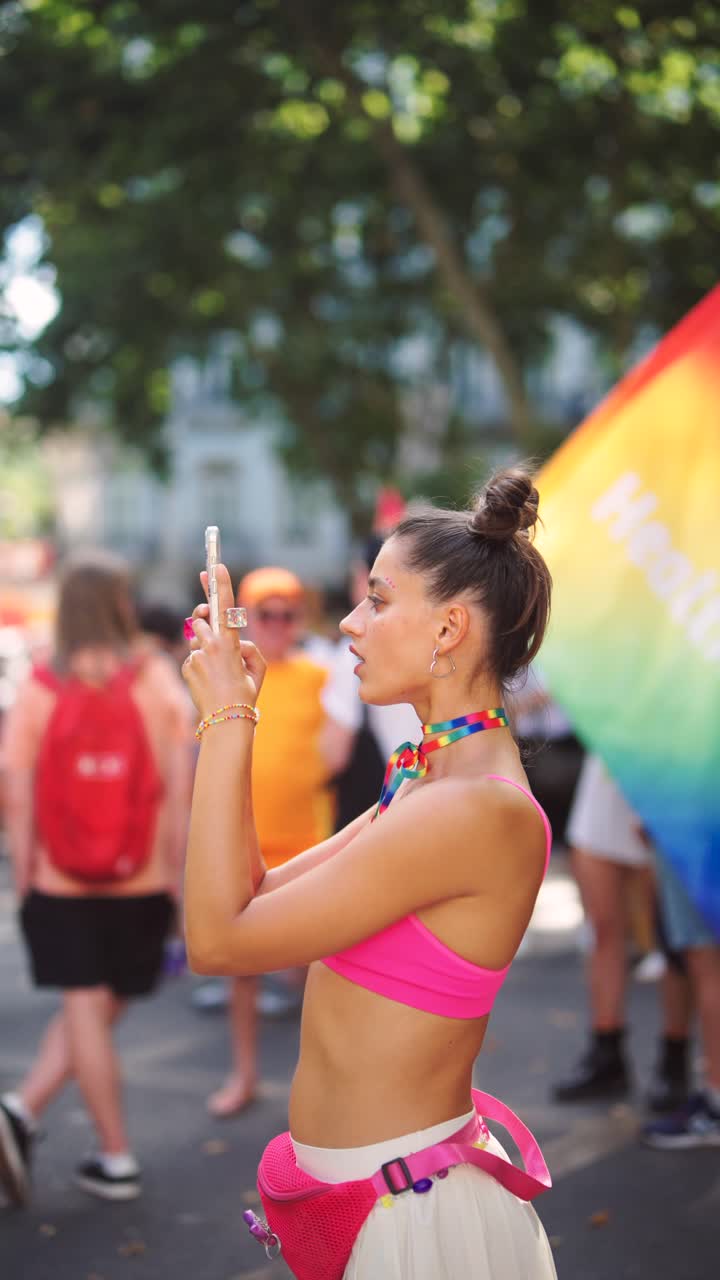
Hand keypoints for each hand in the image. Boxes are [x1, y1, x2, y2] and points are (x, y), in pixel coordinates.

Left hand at [182, 564, 265, 717]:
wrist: (225, 721)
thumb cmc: (246, 695)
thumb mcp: (258, 668)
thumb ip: (248, 648)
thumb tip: (235, 642)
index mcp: (229, 642)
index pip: (225, 606)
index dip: (220, 584)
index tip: (215, 565)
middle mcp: (210, 645)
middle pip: (200, 618)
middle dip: (203, 617)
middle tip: (206, 618)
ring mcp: (195, 656)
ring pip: (196, 639)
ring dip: (204, 646)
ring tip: (216, 668)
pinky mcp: (187, 667)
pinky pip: (193, 658)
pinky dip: (200, 665)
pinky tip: (209, 681)